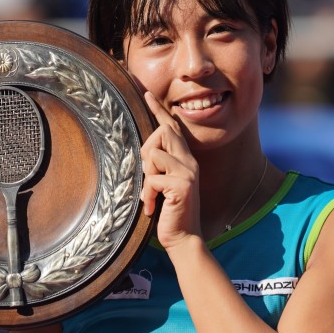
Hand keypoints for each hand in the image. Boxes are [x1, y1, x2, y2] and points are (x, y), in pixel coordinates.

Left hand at [140, 92, 200, 248]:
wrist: (183, 238)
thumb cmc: (169, 212)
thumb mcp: (162, 184)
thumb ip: (158, 166)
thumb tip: (144, 153)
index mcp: (185, 159)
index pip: (172, 128)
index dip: (159, 110)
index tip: (147, 94)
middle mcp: (189, 161)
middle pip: (162, 133)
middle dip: (146, 151)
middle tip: (147, 178)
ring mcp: (188, 172)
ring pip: (153, 155)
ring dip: (146, 178)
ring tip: (151, 197)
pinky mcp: (182, 185)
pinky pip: (152, 178)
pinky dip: (147, 194)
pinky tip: (152, 207)